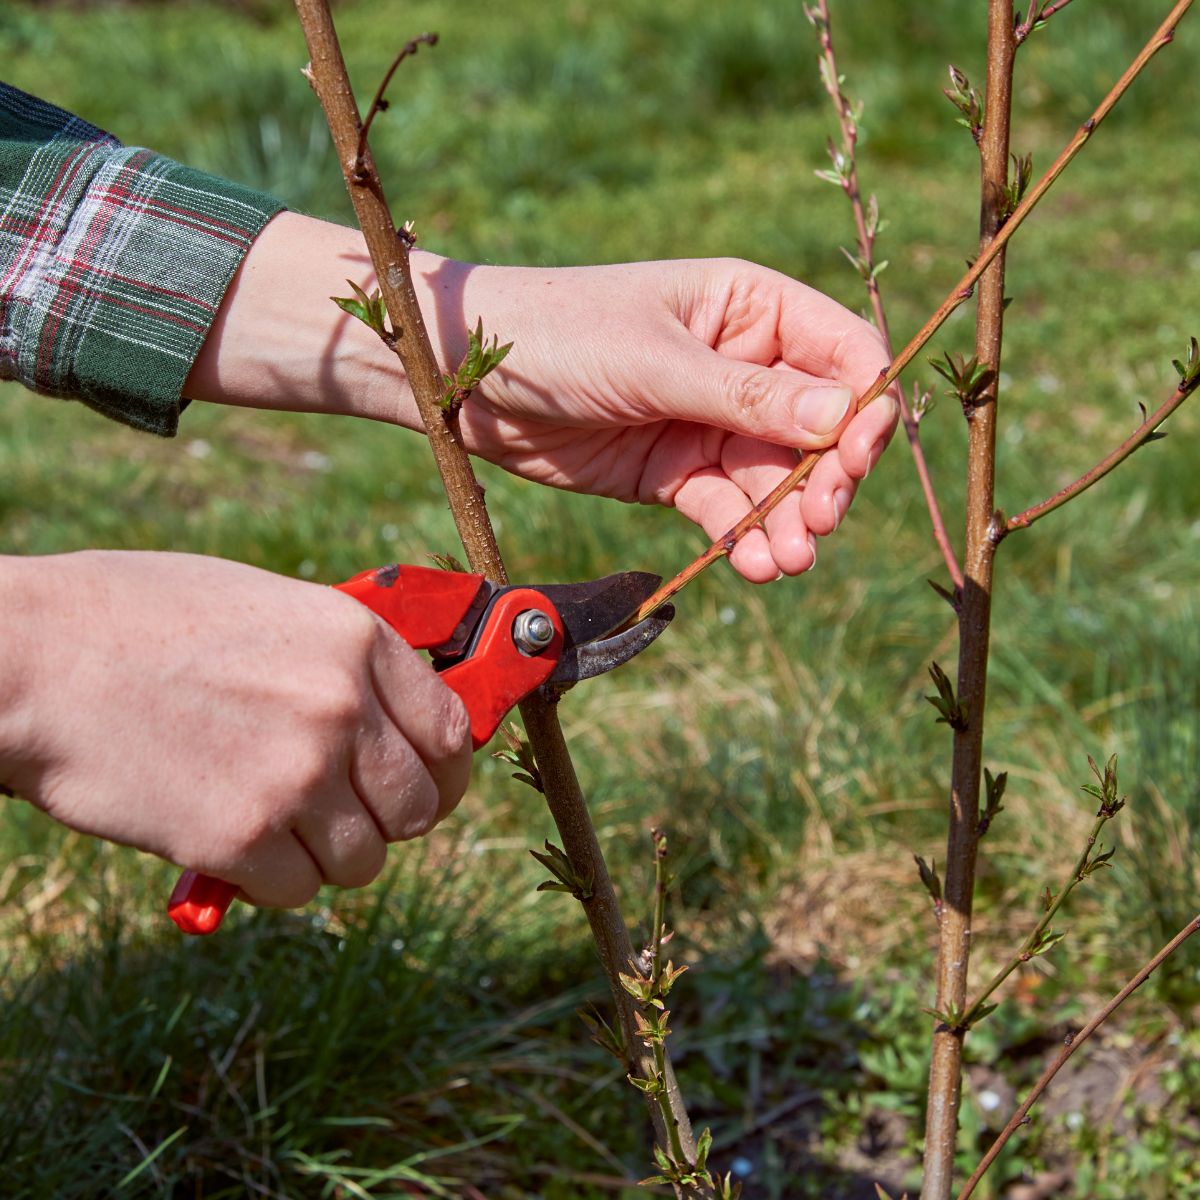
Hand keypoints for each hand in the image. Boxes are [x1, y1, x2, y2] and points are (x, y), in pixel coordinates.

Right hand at [0, 551, 471, 906]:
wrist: (33, 657)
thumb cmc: (140, 621)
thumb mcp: (268, 608)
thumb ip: (344, 662)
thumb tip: (398, 715)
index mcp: (358, 640)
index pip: (453, 733)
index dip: (445, 771)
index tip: (426, 786)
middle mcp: (343, 706)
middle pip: (420, 807)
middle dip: (388, 822)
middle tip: (345, 818)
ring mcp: (296, 774)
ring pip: (365, 860)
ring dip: (326, 855)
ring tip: (276, 822)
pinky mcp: (240, 837)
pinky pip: (299, 890)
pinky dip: (271, 880)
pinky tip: (231, 841)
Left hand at [438, 257, 897, 581]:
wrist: (470, 381)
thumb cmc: (559, 334)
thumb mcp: (655, 361)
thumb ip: (745, 396)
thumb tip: (845, 418)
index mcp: (750, 308)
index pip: (842, 353)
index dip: (865, 404)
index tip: (857, 454)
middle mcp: (742, 367)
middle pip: (819, 429)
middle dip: (827, 477)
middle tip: (820, 519)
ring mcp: (710, 424)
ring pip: (775, 480)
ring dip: (789, 521)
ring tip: (788, 560)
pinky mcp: (675, 474)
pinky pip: (728, 510)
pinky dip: (744, 537)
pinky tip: (756, 565)